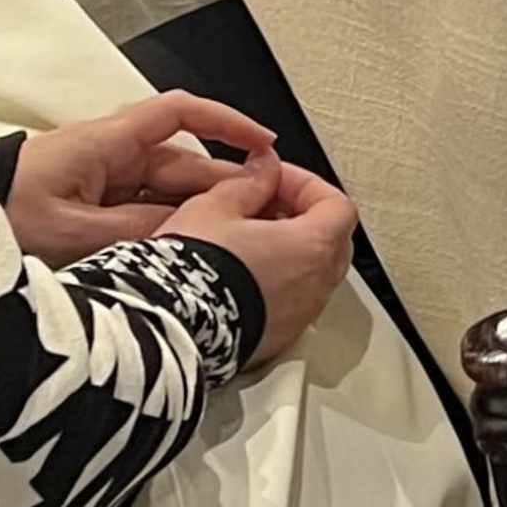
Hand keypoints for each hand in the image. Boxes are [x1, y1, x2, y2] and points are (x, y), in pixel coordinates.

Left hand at [10, 92, 280, 264]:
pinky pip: (139, 211)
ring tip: (228, 242)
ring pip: (163, 193)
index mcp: (103, 144)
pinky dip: (165, 228)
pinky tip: (181, 253)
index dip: (226, 122)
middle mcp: (104, 156)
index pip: (179, 114)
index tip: (263, 142)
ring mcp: (95, 181)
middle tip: (260, 216)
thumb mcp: (75, 232)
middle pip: (180, 164)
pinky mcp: (84, 206)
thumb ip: (140, 231)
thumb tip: (192, 231)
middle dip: (221, 188)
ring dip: (193, 213)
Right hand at [165, 150, 359, 367]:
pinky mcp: (279, 337)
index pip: (337, 205)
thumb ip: (249, 183)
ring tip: (248, 239)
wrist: (170, 327)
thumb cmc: (192, 271)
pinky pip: (293, 302)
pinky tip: (242, 273)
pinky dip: (278, 282)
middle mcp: (316, 285)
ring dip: (290, 251)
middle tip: (265, 204)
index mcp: (311, 247)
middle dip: (302, 216)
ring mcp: (300, 316)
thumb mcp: (214, 207)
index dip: (307, 185)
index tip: (275, 177)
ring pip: (313, 273)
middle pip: (332, 240)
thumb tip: (264, 169)